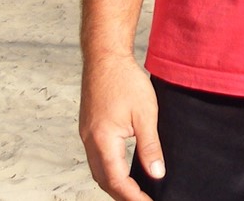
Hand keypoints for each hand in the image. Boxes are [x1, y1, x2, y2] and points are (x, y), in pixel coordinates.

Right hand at [80, 53, 163, 200]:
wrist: (105, 57)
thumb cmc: (124, 80)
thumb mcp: (145, 114)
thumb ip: (150, 146)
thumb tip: (156, 173)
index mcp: (103, 140)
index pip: (117, 180)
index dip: (133, 196)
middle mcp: (90, 141)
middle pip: (103, 180)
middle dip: (122, 194)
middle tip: (142, 200)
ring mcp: (86, 135)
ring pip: (98, 170)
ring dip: (114, 183)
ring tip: (134, 190)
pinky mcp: (88, 128)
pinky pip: (96, 157)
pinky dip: (109, 169)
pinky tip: (121, 168)